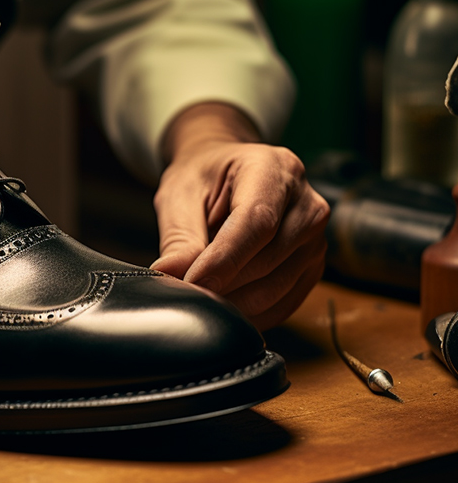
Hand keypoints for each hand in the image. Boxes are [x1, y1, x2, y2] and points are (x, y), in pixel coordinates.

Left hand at [150, 103, 329, 330]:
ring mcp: (315, 239)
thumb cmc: (203, 181)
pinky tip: (223, 303)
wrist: (226, 177)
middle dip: (222, 284)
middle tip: (185, 293)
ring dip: (234, 302)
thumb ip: (179, 237)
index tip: (192, 283)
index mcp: (272, 169)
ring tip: (201, 294)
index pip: (257, 222)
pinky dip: (250, 313)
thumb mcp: (180, 196)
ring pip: (276, 288)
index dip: (223, 259)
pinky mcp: (312, 268)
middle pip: (267, 259)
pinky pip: (284, 304)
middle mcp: (306, 204)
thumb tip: (168, 274)